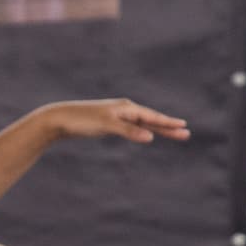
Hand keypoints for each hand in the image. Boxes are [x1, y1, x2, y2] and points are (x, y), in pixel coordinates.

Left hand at [40, 99, 190, 144]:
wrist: (58, 119)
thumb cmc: (82, 121)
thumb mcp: (107, 126)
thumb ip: (129, 131)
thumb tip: (150, 137)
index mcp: (126, 108)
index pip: (152, 117)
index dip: (168, 123)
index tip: (184, 126)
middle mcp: (124, 109)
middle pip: (151, 119)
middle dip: (168, 127)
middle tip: (186, 133)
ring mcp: (117, 115)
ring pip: (142, 123)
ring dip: (157, 128)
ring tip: (172, 133)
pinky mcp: (109, 122)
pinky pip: (132, 126)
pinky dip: (142, 130)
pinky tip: (146, 132)